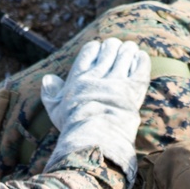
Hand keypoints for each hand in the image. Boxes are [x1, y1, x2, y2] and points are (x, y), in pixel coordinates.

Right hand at [41, 37, 150, 183]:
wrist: (96, 140)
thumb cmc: (74, 128)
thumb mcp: (56, 111)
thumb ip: (50, 93)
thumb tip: (48, 78)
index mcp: (79, 76)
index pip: (90, 49)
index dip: (96, 48)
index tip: (100, 53)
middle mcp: (98, 75)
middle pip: (109, 48)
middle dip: (114, 48)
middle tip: (117, 52)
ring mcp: (117, 81)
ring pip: (126, 53)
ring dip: (128, 51)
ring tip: (130, 53)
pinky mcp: (133, 89)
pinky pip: (141, 65)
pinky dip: (141, 59)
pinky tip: (140, 58)